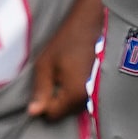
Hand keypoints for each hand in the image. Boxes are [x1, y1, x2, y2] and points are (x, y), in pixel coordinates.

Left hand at [27, 0, 104, 118]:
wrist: (92, 23)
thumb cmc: (66, 41)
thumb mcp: (45, 64)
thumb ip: (40, 90)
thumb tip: (34, 113)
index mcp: (74, 95)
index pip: (53, 115)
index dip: (43, 103)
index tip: (43, 84)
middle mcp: (90, 100)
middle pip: (65, 112)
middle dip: (55, 100)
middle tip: (53, 75)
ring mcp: (99, 95)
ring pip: (75, 106)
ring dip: (67, 95)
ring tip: (66, 71)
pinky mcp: (103, 88)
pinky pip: (85, 98)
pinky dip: (78, 90)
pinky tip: (76, 73)